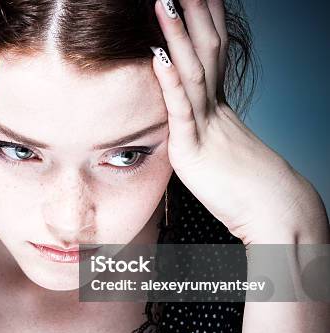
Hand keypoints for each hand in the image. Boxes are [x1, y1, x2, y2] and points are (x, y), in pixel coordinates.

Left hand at [151, 0, 328, 243]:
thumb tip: (190, 122)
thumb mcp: (221, 149)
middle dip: (193, 13)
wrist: (272, 211)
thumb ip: (203, 129)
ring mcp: (206, 124)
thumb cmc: (247, 186)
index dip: (204, 19)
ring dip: (177, 34)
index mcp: (219, 105)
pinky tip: (159, 55)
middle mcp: (215, 107)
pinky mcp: (193, 148)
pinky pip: (181, 109)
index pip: (212, 51)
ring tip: (163, 1)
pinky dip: (170, 81)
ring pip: (192, 70)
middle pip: (205, 49)